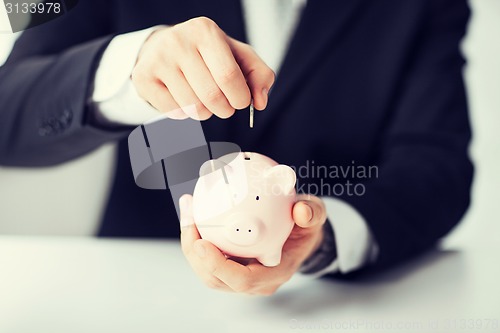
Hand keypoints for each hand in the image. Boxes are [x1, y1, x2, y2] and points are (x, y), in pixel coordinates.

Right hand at [131, 17, 274, 119]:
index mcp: (206, 31)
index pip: (229, 76)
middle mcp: (179, 41)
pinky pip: (174, 112)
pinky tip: (184, 99)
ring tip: (204, 101)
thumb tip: (260, 102)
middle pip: (212, 96)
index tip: (240, 101)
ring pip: (193, 108)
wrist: (165, 48)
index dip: (240, 98)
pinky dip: (185, 114)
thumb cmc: (208, 55)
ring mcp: (158, 59)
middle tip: (225, 106)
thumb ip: (259, 76)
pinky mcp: (143, 78)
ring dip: (206, 113)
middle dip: (225, 110)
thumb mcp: (237, 57)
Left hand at [179, 194, 326, 295]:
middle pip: (215, 277)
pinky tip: (193, 214)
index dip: (218, 266)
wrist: (300, 235)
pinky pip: (207, 258)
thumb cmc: (305, 228)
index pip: (241, 279)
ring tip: (187, 212)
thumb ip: (312, 213)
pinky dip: (196, 239)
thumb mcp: (315, 216)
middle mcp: (255, 281)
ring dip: (191, 243)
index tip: (202, 243)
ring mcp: (241, 275)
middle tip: (189, 218)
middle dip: (194, 251)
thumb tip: (301, 211)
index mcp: (274, 273)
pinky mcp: (231, 266)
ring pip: (206, 270)